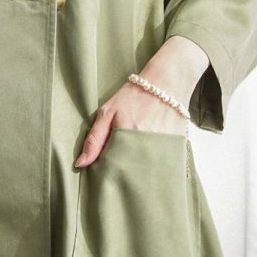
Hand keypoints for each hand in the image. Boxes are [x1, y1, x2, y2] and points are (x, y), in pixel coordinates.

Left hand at [74, 36, 207, 168]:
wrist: (168, 83)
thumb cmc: (134, 96)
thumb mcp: (108, 112)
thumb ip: (94, 139)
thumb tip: (80, 164)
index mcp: (126, 136)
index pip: (110, 168)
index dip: (105, 170)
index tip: (102, 168)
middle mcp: (146, 145)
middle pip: (128, 173)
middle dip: (121, 173)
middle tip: (120, 161)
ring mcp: (163, 148)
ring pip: (145, 172)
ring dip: (138, 171)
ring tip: (136, 158)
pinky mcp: (176, 149)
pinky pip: (162, 167)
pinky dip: (154, 166)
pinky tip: (150, 157)